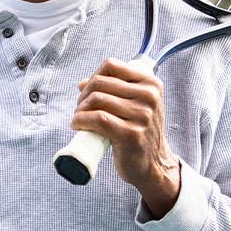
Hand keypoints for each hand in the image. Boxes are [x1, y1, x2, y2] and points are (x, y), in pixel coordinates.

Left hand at [71, 57, 180, 216]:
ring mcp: (142, 116)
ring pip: (96, 100)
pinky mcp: (131, 134)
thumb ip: (114, 90)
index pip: (111, 66)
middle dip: (83, 95)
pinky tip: (77, 125)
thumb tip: (82, 83)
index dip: (93, 76)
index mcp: (151, 84)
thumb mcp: (136, 105)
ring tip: (78, 119)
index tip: (88, 91)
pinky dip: (81, 120)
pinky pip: (97, 119)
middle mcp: (150, 97)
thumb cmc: (140, 132)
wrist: (153, 164)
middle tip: (80, 109)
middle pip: (100, 83)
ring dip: (79, 109)